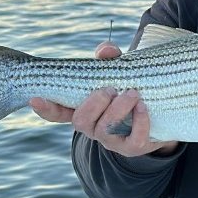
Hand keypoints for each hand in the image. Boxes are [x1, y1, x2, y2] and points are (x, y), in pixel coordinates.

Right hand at [30, 40, 177, 156]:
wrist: (161, 112)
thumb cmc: (130, 87)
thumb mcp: (119, 70)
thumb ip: (109, 59)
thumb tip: (105, 50)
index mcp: (84, 108)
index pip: (57, 112)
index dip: (45, 107)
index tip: (35, 98)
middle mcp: (93, 126)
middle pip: (80, 121)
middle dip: (93, 103)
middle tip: (110, 88)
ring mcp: (111, 139)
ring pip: (104, 130)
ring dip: (117, 109)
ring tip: (132, 93)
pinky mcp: (133, 146)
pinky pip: (133, 140)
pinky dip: (139, 122)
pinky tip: (143, 106)